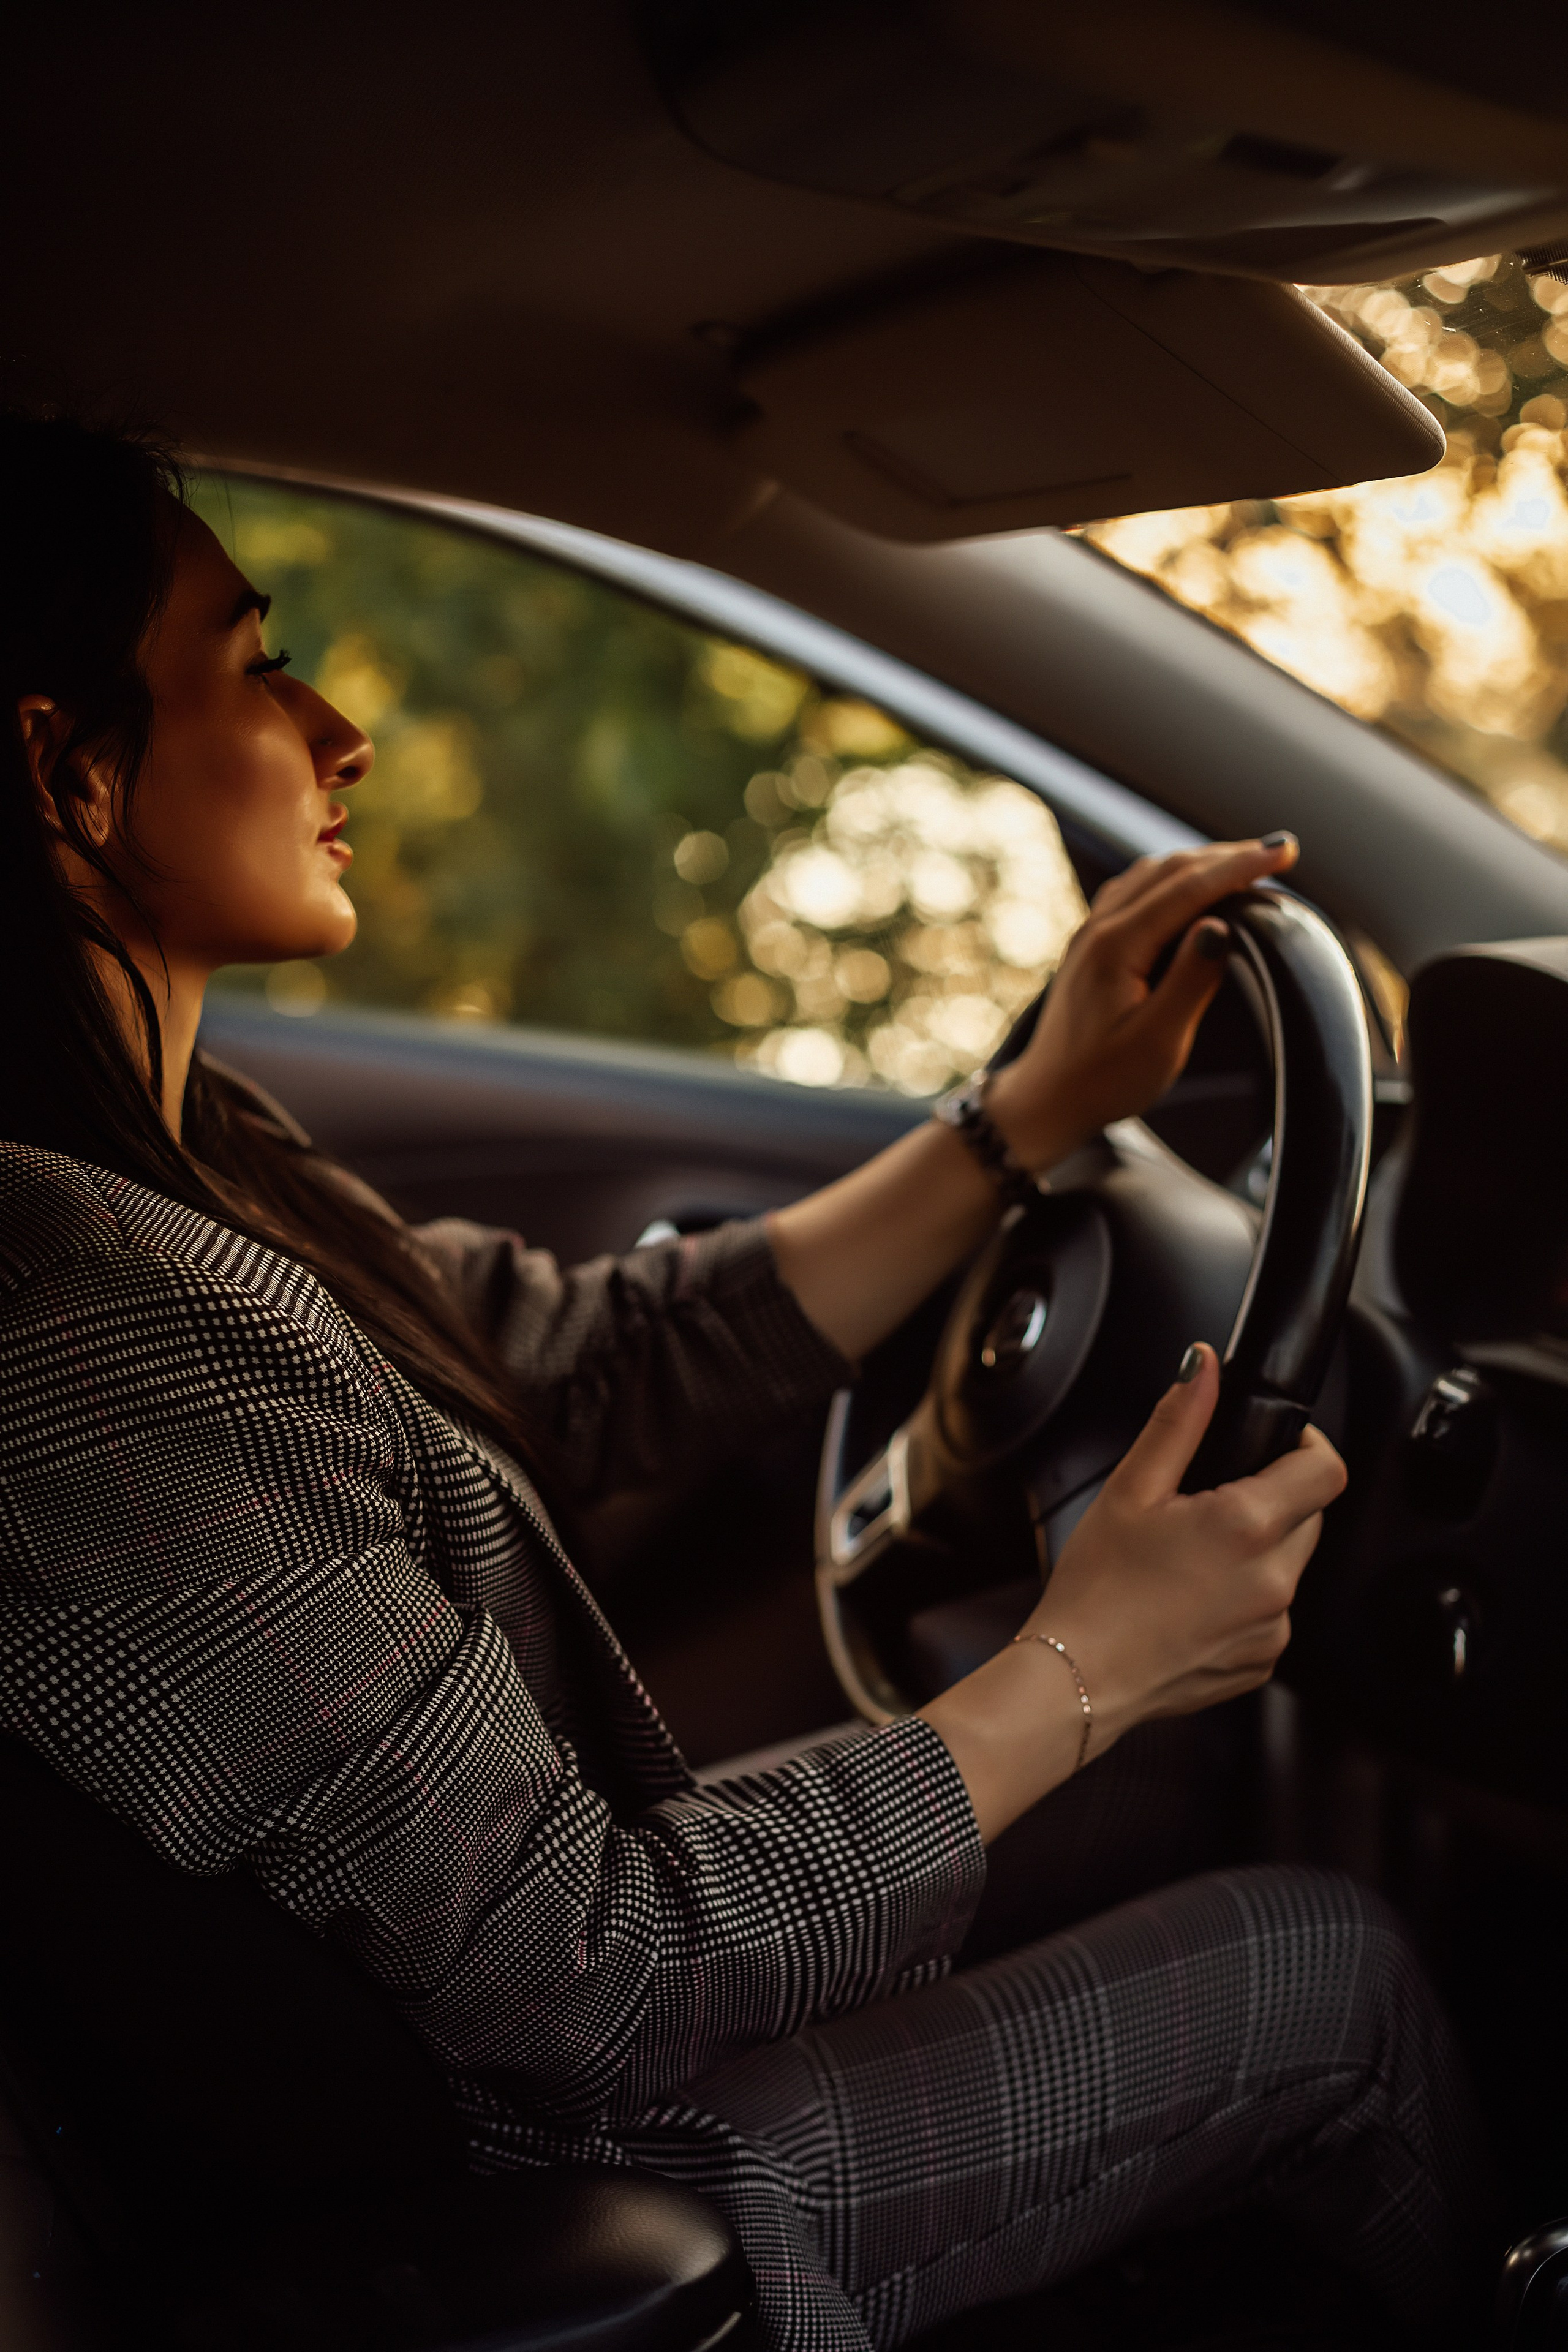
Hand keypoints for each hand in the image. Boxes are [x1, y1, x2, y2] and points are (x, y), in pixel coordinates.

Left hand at [986, 833, 1298, 1169]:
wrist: (1048, 1099)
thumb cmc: (1105, 1080)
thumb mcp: (1158, 1041)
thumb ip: (1190, 981)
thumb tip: (1220, 926)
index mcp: (1116, 947)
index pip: (1188, 888)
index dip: (1240, 867)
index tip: (1283, 853)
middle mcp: (1099, 930)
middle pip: (1170, 870)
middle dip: (1228, 856)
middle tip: (1279, 851)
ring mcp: (1090, 934)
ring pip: (1150, 875)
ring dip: (1201, 862)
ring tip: (1246, 861)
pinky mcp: (1091, 946)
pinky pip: (1135, 891)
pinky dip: (1173, 878)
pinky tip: (1191, 884)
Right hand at [1031, 1341, 1344, 1742]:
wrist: (1079, 1680)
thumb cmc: (1095, 1590)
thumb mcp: (1130, 1489)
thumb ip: (1178, 1420)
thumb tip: (1204, 1366)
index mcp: (1247, 1526)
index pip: (1327, 1470)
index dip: (1307, 1445)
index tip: (1274, 1445)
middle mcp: (1274, 1580)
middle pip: (1309, 1515)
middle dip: (1272, 1498)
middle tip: (1209, 1504)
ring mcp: (1273, 1627)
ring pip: (1289, 1565)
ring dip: (1258, 1550)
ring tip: (1192, 1558)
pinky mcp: (1262, 1661)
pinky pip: (1273, 1613)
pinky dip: (1245, 1599)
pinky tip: (1193, 1600)